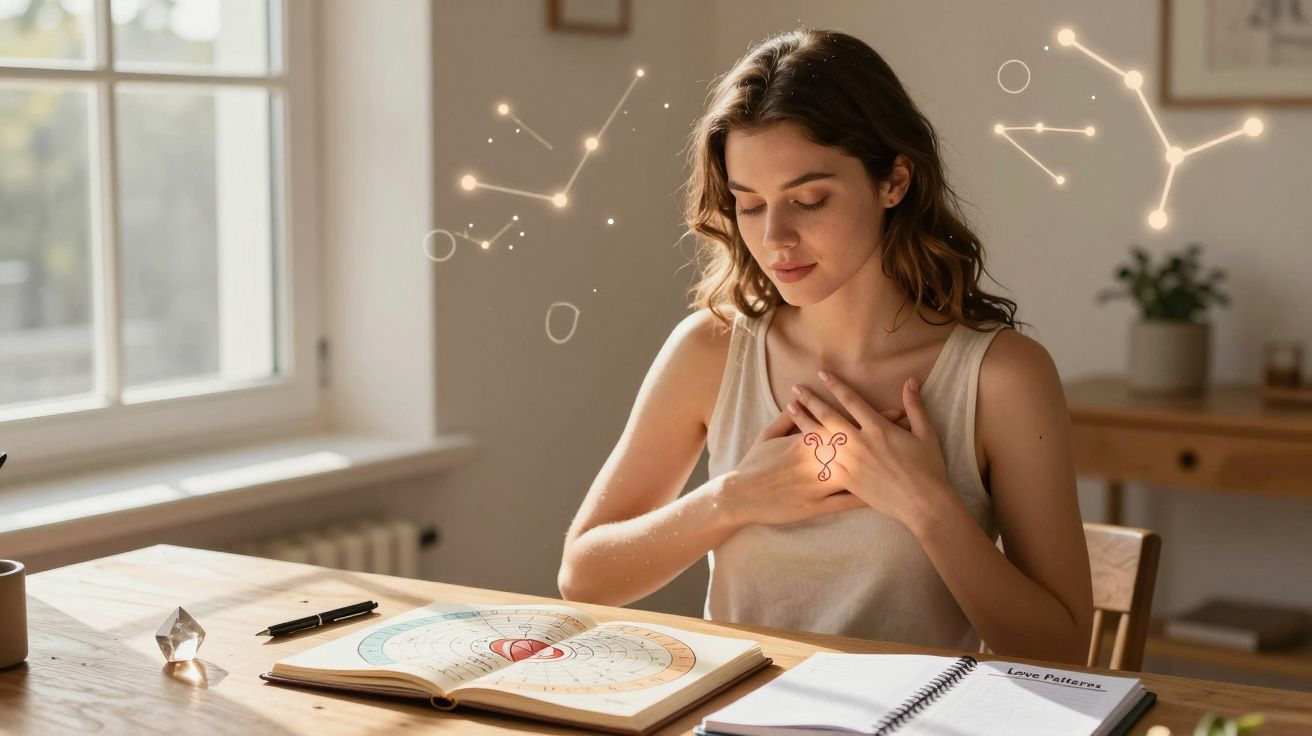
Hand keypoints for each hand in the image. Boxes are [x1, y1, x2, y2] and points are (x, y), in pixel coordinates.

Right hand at [720, 405, 907, 528]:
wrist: (739, 495)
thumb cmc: (753, 465)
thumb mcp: (767, 437)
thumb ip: (786, 420)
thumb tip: (799, 404)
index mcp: (807, 441)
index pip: (847, 424)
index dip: (871, 418)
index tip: (894, 411)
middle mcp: (816, 461)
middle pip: (857, 446)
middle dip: (884, 437)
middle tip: (909, 430)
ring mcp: (817, 485)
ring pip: (856, 475)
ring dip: (880, 468)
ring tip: (905, 463)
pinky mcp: (815, 507)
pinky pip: (846, 504)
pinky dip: (866, 499)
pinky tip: (885, 498)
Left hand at [787, 370, 956, 531]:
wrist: (922, 504)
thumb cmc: (928, 469)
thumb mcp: (926, 434)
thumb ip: (916, 406)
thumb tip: (911, 381)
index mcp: (878, 429)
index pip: (851, 400)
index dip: (835, 385)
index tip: (822, 374)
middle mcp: (860, 443)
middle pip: (828, 416)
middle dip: (810, 400)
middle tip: (796, 389)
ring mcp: (851, 463)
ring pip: (820, 438)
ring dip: (803, 421)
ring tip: (790, 408)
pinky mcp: (847, 480)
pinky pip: (823, 463)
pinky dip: (809, 451)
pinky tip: (796, 443)